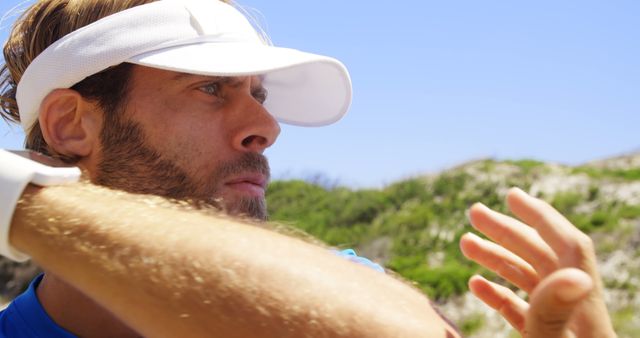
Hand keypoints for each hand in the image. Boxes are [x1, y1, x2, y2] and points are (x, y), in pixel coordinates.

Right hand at [460, 187, 615, 337]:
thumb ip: (555, 311)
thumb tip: (575, 274)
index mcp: (585, 308)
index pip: (568, 247)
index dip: (540, 217)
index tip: (511, 195)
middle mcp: (576, 312)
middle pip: (543, 257)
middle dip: (506, 231)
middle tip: (474, 212)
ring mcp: (561, 327)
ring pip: (529, 281)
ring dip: (496, 258)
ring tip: (465, 242)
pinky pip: (522, 310)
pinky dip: (498, 294)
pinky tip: (476, 283)